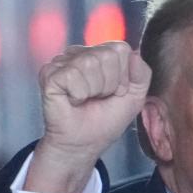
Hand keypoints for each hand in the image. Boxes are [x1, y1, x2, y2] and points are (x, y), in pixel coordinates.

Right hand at [26, 42, 150, 192]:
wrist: (84, 143)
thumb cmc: (106, 120)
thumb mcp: (135, 97)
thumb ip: (142, 73)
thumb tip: (135, 53)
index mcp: (100, 53)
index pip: (121, 49)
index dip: (123, 76)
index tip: (115, 93)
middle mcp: (80, 53)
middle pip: (107, 55)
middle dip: (109, 84)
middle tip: (98, 98)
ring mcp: (62, 62)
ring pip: (90, 63)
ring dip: (94, 90)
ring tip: (86, 100)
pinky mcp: (49, 74)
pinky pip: (73, 75)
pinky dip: (78, 95)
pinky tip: (73, 100)